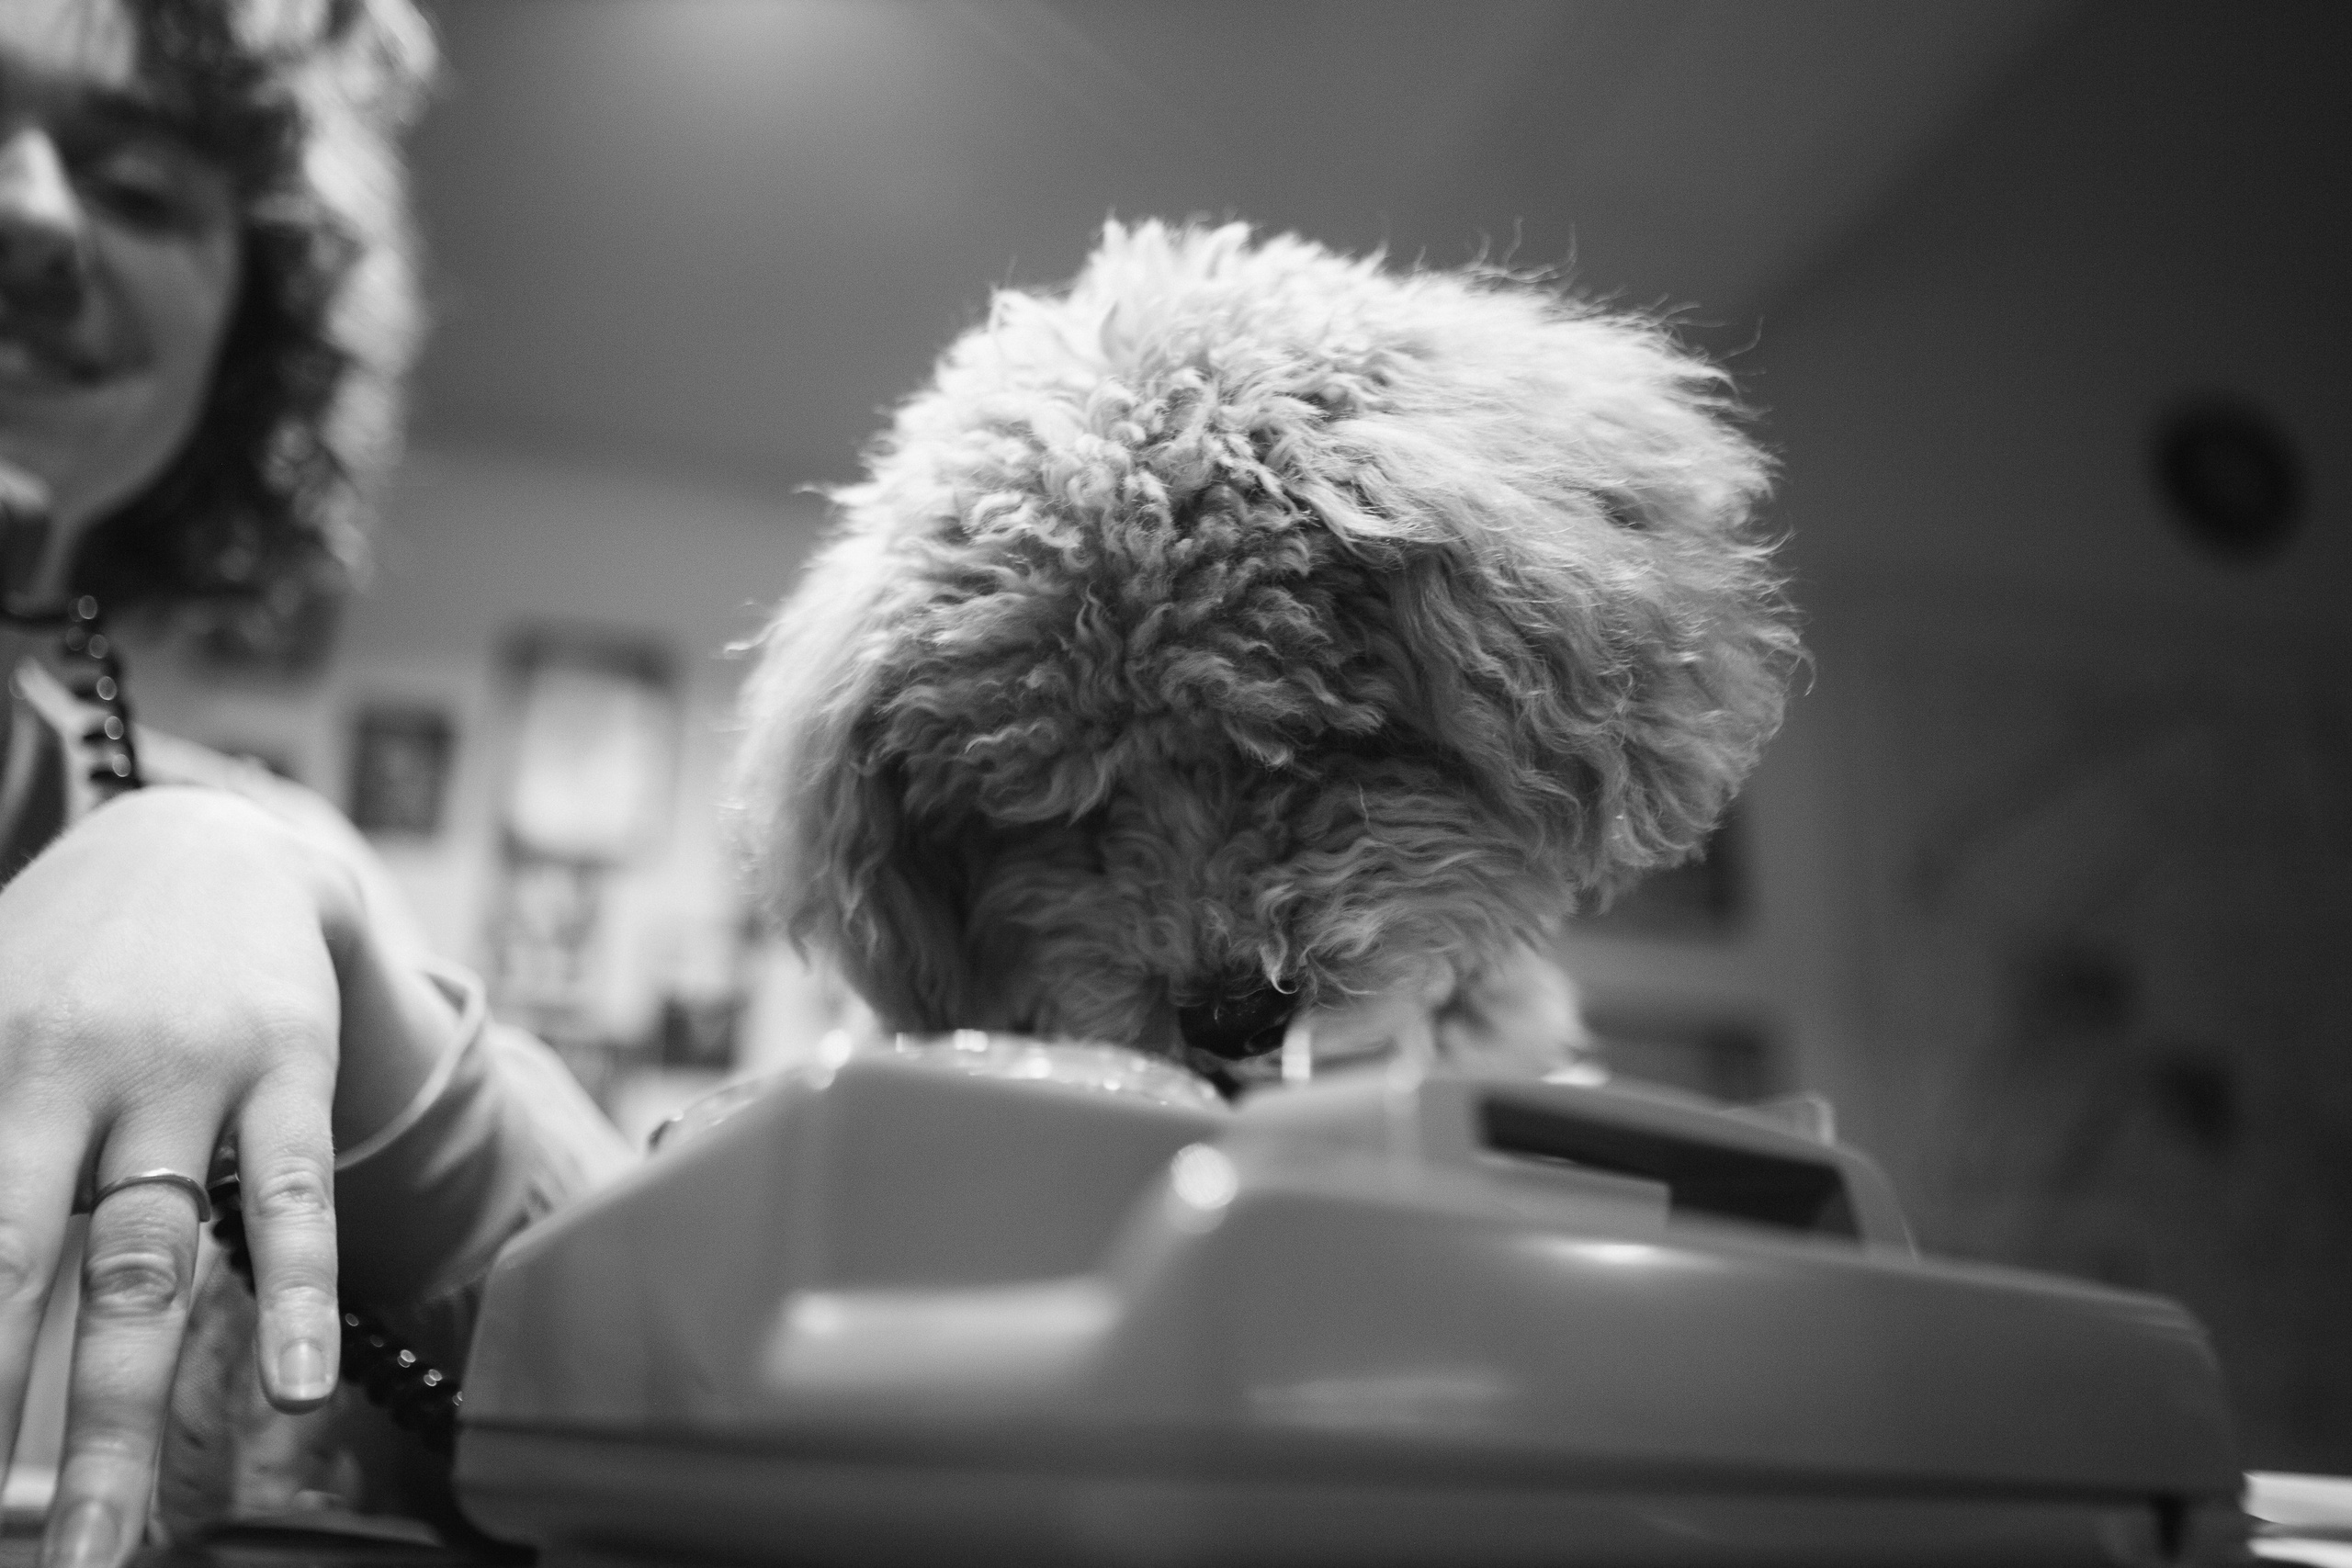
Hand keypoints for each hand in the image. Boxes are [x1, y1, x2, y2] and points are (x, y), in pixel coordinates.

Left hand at [0, 786, 438, 1566]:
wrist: (209, 839)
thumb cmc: (65, 956)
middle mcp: (62, 1068)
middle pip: (14, 1271)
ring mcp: (184, 1070)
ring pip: (146, 1264)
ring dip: (116, 1419)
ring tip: (105, 1544)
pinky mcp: (286, 1066)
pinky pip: (288, 1197)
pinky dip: (292, 1295)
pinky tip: (296, 1391)